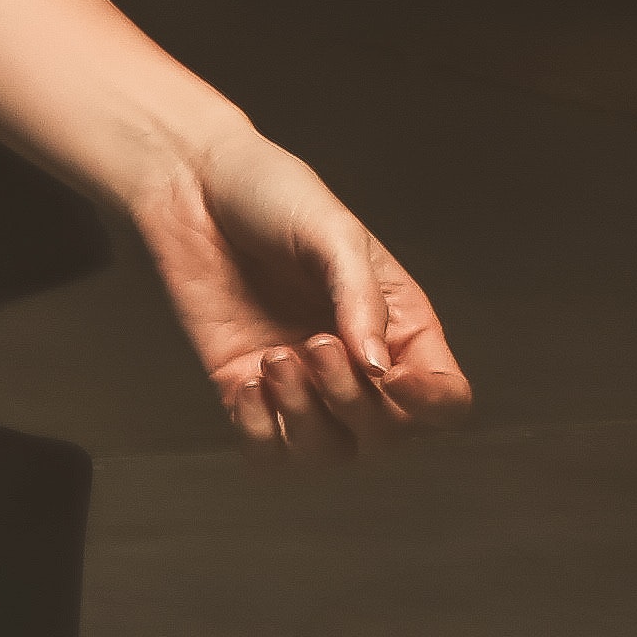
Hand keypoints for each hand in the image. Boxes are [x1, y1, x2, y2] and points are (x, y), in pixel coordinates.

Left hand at [132, 132, 475, 460]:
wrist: (192, 184)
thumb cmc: (273, 195)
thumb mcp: (331, 234)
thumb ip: (361, 299)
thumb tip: (382, 369)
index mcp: (402, 328)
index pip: (445, 400)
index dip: (431, 404)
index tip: (392, 375)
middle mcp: (359, 366)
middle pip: (388, 436)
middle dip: (354, 402)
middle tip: (316, 343)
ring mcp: (302, 383)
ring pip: (328, 452)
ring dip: (305, 419)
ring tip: (275, 358)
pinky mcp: (244, 387)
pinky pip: (265, 449)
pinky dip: (259, 431)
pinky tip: (247, 381)